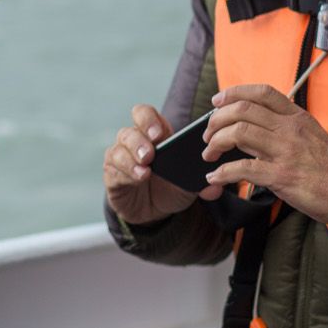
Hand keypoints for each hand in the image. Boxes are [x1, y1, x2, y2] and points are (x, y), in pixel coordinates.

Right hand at [103, 103, 203, 224]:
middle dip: (140, 138)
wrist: (154, 212)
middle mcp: (134, 142)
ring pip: (120, 148)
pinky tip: (139, 177)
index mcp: (155, 135)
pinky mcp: (112, 174)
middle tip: (152, 151)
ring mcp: (121, 157)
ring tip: (147, 167)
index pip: (145, 115)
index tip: (160, 134)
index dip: (149, 120)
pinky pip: (114, 168)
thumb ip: (201, 183)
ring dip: (133, 156)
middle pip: (130, 130)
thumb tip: (214, 188)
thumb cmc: (171, 188)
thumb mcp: (189, 185)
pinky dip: (127, 172)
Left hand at [202, 85, 327, 228]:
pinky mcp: (282, 176)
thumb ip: (284, 129)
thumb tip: (250, 127)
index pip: (261, 92)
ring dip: (215, 143)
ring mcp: (286, 152)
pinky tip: (215, 178)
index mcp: (297, 117)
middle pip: (242, 110)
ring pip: (238, 133)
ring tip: (208, 155)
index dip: (234, 93)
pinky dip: (222, 173)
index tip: (217, 101)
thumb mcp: (312, 137)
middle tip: (207, 135)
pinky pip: (242, 169)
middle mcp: (290, 129)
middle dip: (216, 120)